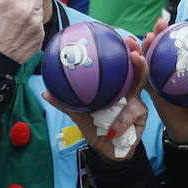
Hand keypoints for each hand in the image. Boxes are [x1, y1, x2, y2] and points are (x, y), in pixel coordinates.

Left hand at [43, 39, 149, 162]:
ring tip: (136, 59)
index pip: (120, 65)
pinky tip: (113, 129)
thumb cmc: (96, 128)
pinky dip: (120, 121)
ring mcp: (137, 101)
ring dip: (139, 70)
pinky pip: (130, 113)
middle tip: (131, 41)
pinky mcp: (141, 115)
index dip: (122, 50)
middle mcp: (127, 90)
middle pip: (136, 67)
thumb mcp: (79, 115)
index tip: (119, 36)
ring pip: (140, 83)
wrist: (108, 150)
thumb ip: (65, 103)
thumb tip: (45, 92)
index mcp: (114, 87)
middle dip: (138, 51)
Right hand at [141, 14, 187, 143]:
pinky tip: (134, 56)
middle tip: (162, 23)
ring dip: (146, 44)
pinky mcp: (149, 88)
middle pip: (166, 43)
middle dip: (163, 29)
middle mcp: (172, 66)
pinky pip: (141, 76)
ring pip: (150, 55)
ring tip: (146, 36)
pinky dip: (136, 65)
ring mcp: (159, 75)